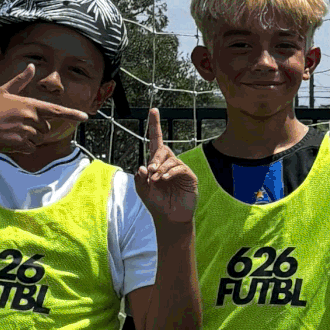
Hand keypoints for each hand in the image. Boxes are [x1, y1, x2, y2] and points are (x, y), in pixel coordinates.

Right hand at [0, 65, 84, 167]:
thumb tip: (31, 66)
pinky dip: (23, 148)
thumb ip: (20, 80)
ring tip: (12, 132)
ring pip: (38, 139)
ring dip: (29, 139)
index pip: (56, 110)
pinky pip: (30, 149)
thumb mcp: (4, 91)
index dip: (72, 114)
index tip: (85, 117)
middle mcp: (30, 117)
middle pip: (45, 128)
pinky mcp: (19, 144)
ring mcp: (25, 131)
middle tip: (17, 124)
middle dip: (36, 128)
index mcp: (29, 104)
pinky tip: (11, 141)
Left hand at [132, 107, 196, 232]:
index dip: (154, 126)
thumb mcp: (143, 191)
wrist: (170, 218)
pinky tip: (164, 179)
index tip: (153, 110)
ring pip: (171, 159)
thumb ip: (140, 179)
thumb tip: (142, 166)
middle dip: (155, 158)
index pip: (156, 141)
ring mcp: (179, 170)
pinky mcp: (189, 177)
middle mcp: (168, 164)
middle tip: (150, 171)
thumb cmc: (156, 204)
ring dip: (161, 168)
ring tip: (156, 180)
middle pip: (163, 149)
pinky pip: (180, 168)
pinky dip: (170, 172)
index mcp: (156, 164)